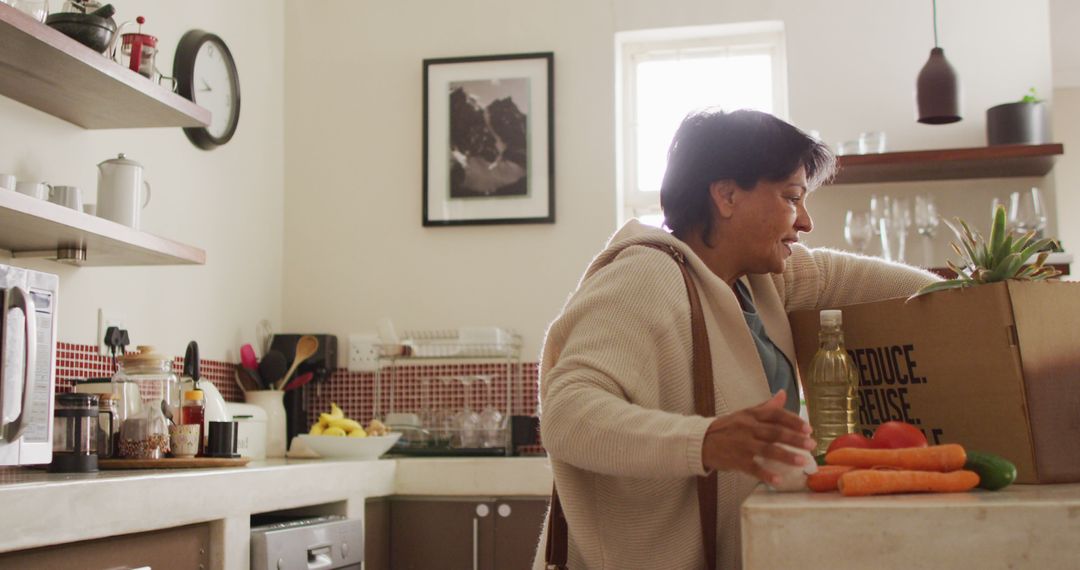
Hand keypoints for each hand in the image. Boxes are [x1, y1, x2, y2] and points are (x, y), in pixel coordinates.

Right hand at [701, 390, 815, 484]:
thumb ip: (766, 406)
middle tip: (811, 444)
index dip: (793, 421)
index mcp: (751, 415)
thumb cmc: (727, 428)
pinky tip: (778, 480)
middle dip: (794, 438)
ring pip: (767, 449)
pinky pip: (753, 468)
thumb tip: (783, 393)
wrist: (700, 441)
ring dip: (786, 456)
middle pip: (774, 432)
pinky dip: (766, 474)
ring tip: (802, 461)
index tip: (808, 428)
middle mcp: (747, 428)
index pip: (775, 414)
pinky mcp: (736, 460)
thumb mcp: (745, 414)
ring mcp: (741, 444)